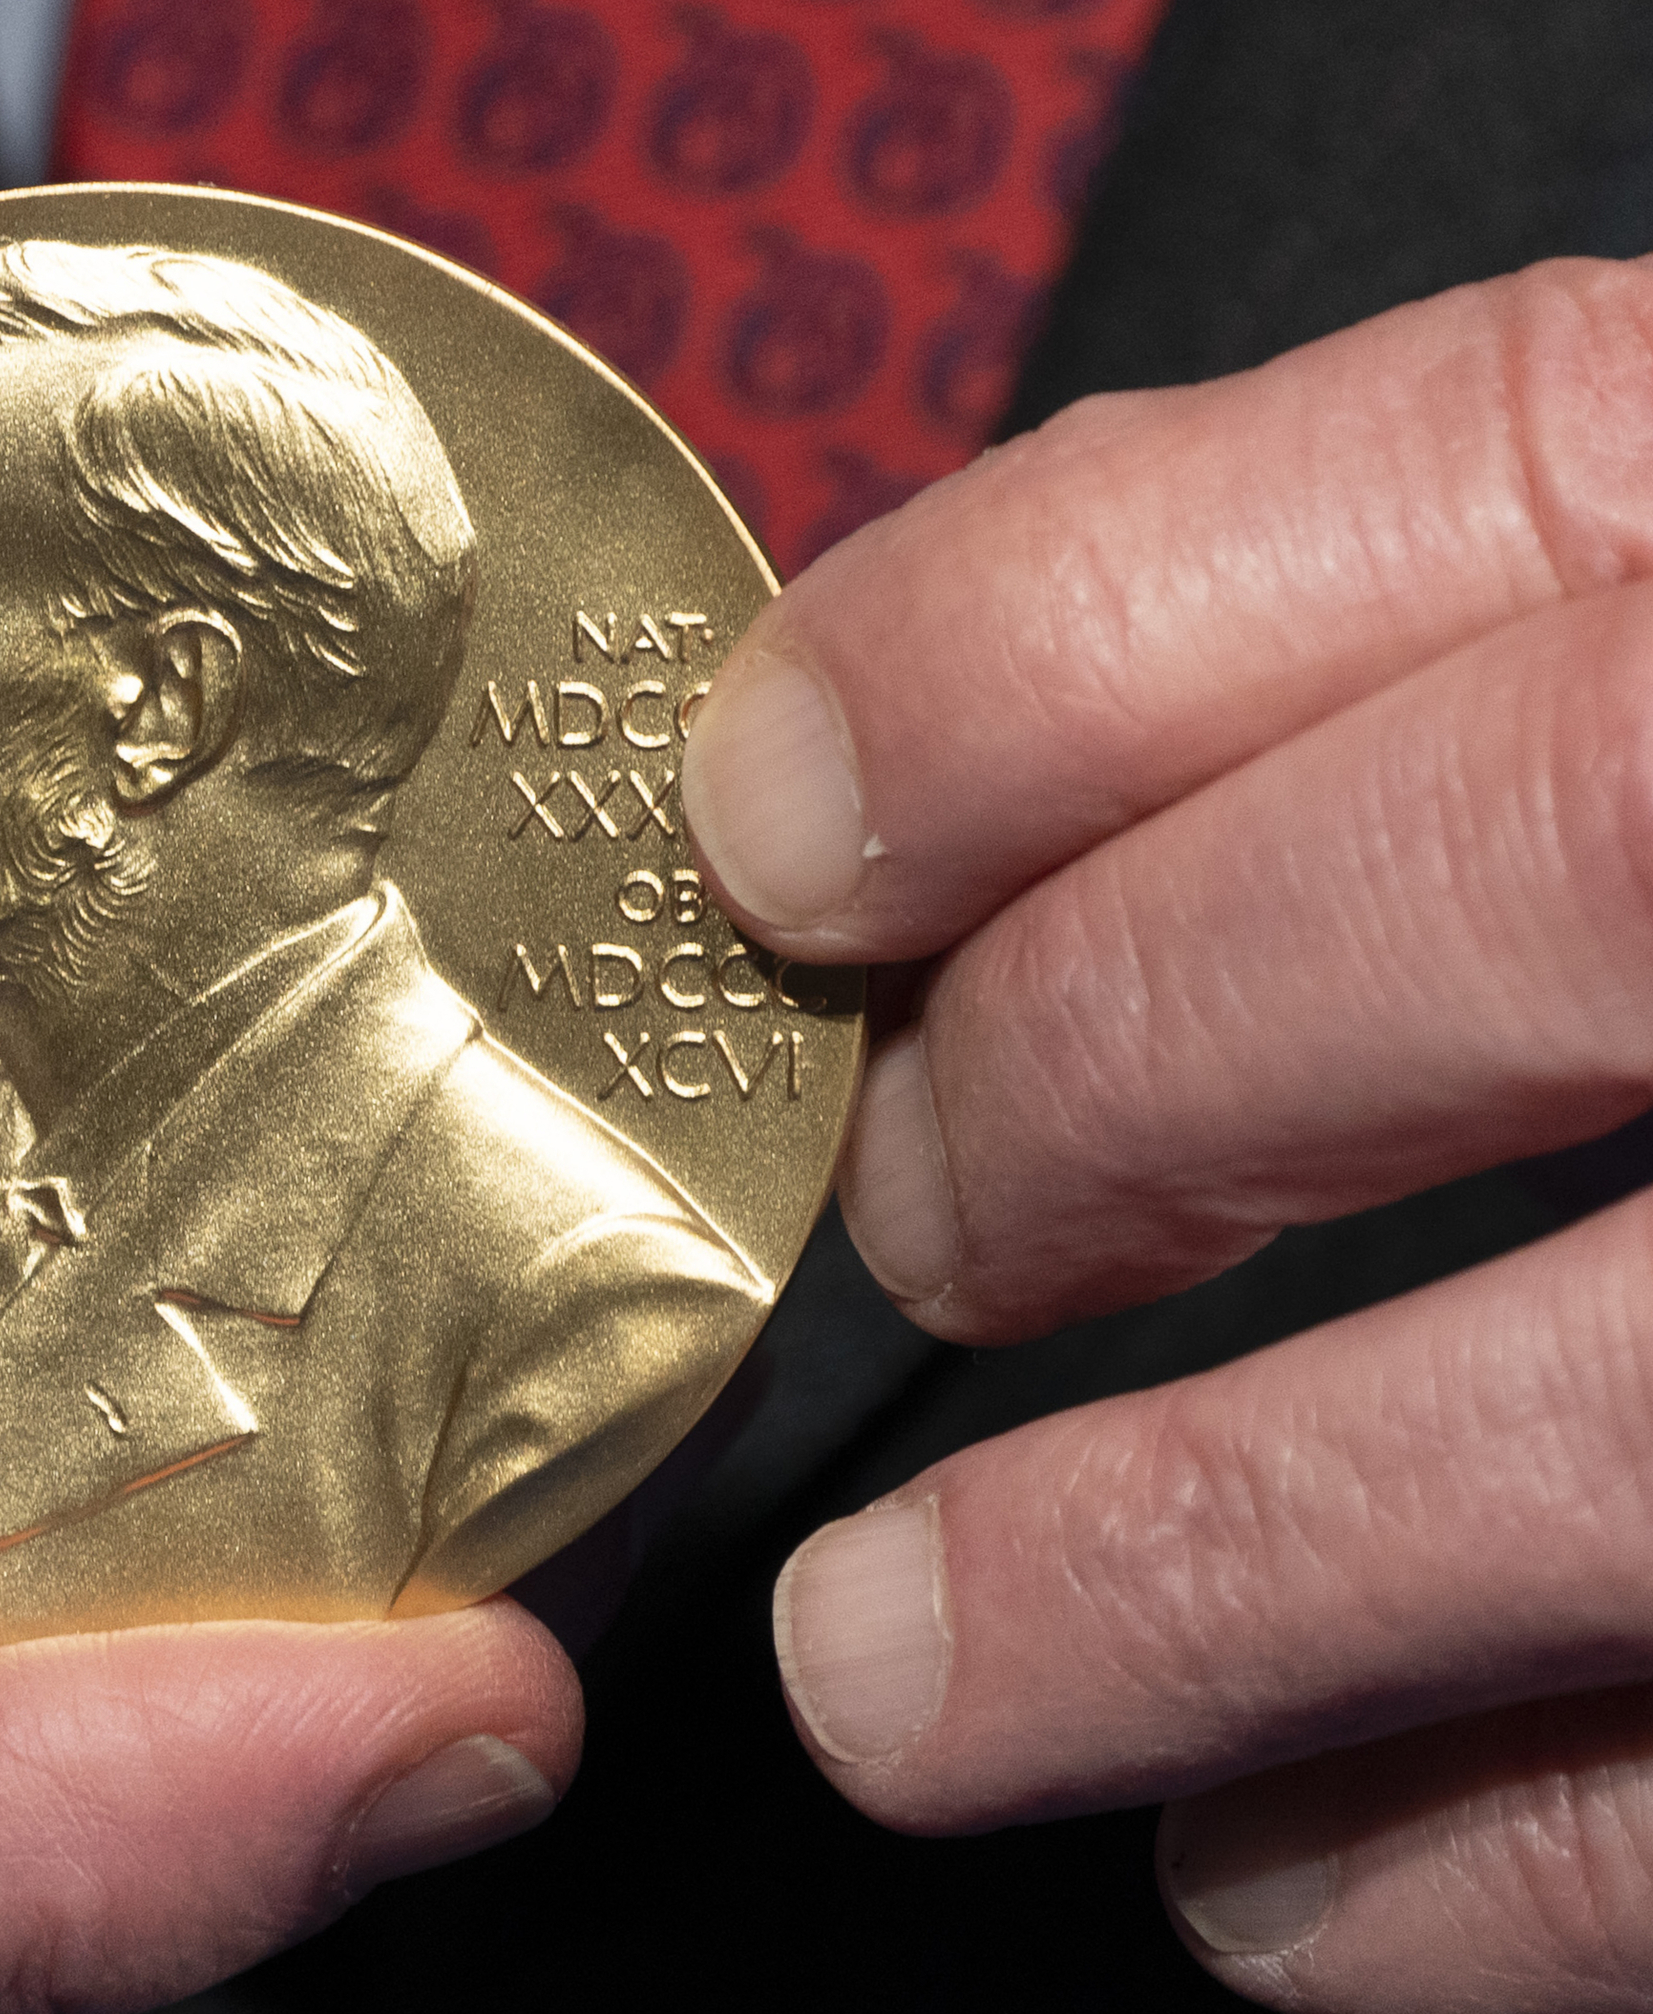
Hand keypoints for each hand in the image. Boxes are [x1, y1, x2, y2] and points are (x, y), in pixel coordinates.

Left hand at [685, 256, 1652, 2008]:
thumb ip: (1441, 613)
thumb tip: (912, 761)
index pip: (1475, 469)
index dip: (1036, 655)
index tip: (776, 827)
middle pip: (1542, 869)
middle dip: (1105, 1073)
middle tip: (906, 1225)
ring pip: (1634, 1421)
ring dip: (1182, 1578)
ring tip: (907, 1679)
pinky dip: (1494, 1867)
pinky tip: (1286, 1877)